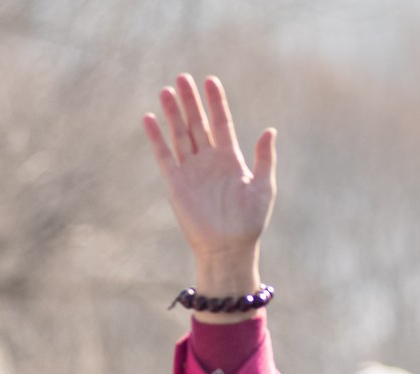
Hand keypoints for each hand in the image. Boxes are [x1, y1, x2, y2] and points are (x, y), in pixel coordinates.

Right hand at [142, 73, 275, 311]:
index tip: (210, 81)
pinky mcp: (176, 184)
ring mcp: (191, 171)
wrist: (228, 250)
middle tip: (183, 77)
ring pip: (180, 135)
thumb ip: (264, 159)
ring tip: (166, 90)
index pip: (221, 123)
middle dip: (190, 102)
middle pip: (197, 124)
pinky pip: (164, 156)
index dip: (216, 103)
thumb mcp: (264, 188)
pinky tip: (150, 118)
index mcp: (230, 159)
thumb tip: (269, 130)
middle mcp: (209, 161)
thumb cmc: (249, 223)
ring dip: (173, 113)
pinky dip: (156, 138)